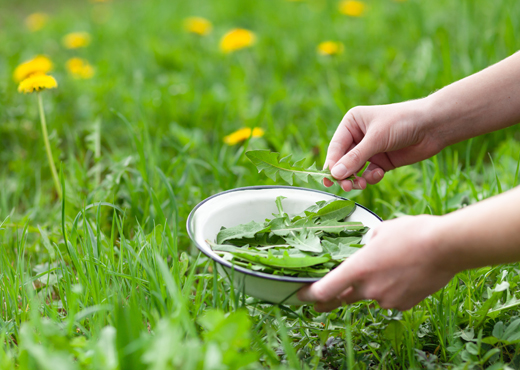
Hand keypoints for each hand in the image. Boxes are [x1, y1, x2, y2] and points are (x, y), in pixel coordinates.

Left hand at [297, 215, 455, 310]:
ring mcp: (387, 299)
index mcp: (358, 268)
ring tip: (388, 266)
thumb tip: (363, 248)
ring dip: (370, 287)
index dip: (310, 295)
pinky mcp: (404, 304)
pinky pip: (389, 299)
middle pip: (344, 298)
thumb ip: (365, 244)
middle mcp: (370, 289)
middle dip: (334, 297)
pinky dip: (390, 290)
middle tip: (324, 298)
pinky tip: (402, 273)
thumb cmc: (412, 232)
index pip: (325, 290)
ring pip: (370, 297)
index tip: (302, 295)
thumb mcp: (380, 230)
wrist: (447, 246)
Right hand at [325, 100, 442, 190]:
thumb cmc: (403, 122)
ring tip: (362, 184)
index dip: (332, 164)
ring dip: (356, 179)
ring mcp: (370, 150)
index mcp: (352, 123)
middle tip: (345, 186)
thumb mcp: (376, 139)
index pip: (336, 147)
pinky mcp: (382, 161)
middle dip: (344, 174)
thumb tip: (335, 174)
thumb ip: (355, 158)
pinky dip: (371, 177)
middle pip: (342, 161)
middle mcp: (358, 136)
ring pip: (354, 170)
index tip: (330, 179)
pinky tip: (379, 174)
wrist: (433, 126)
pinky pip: (369, 174)